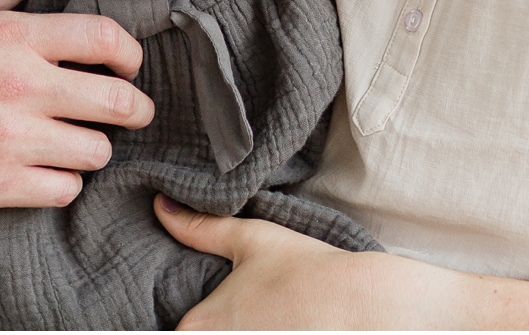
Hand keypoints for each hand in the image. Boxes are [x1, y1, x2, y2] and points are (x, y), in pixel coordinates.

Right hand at [0, 0, 154, 211]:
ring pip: (96, 151)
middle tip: (132, 112)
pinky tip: (46, 171)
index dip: (130, 52)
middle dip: (135, 108)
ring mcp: (9, 139)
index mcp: (12, 36)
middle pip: (116, 101)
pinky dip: (62, 183)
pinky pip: (63, 191)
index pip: (104, 37)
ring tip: (79, 142)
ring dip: (93, 148)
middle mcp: (20, 86)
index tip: (129, 64)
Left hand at [155, 196, 489, 328]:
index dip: (184, 320)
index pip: (173, 331)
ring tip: (266, 316)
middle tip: (245, 307)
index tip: (199, 308)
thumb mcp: (252, 239)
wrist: (368, 306)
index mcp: (198, 326)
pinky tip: (280, 325)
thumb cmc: (308, 270)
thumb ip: (200, 227)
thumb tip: (161, 205)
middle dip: (211, 324)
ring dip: (239, 329)